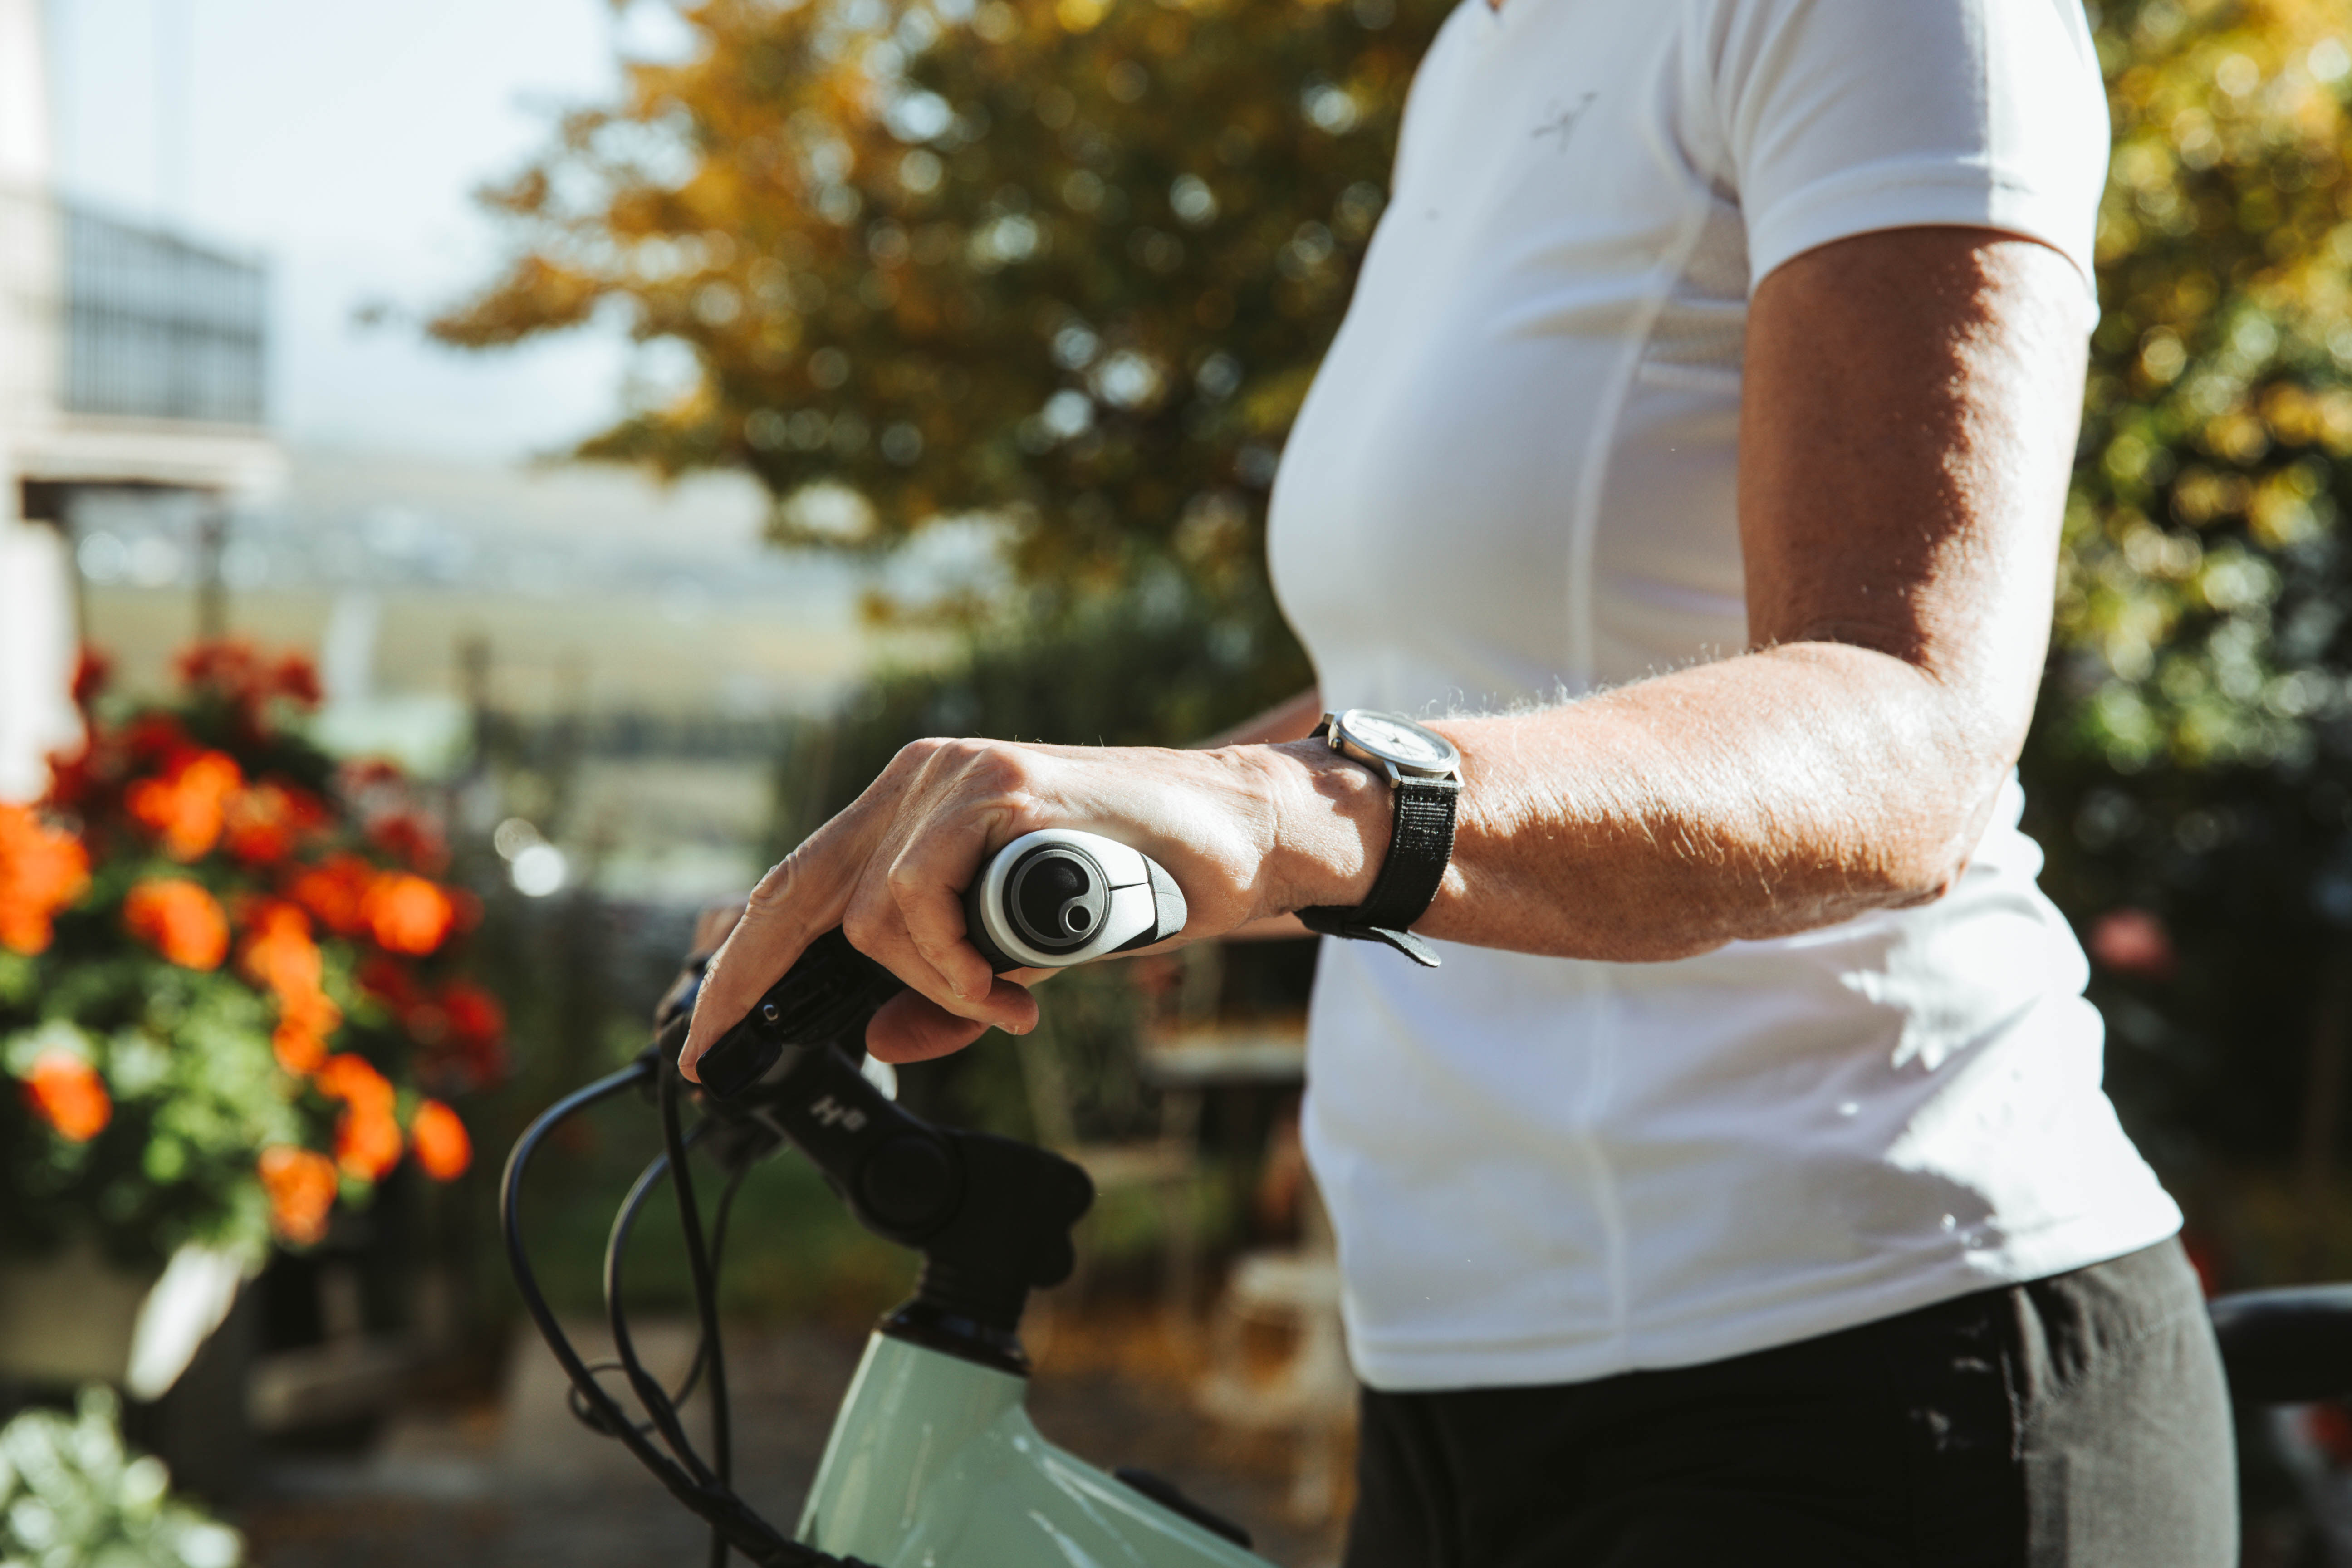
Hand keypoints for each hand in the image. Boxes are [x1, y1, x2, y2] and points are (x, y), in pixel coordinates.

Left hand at [678, 736, 1373, 1074]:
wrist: (1236, 836)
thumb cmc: (1133, 885)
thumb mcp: (1021, 953)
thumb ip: (949, 988)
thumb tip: (883, 1040)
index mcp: (913, 805)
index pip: (799, 886)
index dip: (741, 964)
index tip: (702, 1043)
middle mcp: (921, 777)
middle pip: (802, 891)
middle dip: (749, 982)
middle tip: (723, 1061)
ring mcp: (959, 776)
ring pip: (871, 908)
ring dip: (928, 981)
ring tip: (1001, 1002)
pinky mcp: (1002, 790)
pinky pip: (924, 894)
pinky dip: (952, 959)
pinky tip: (1006, 986)